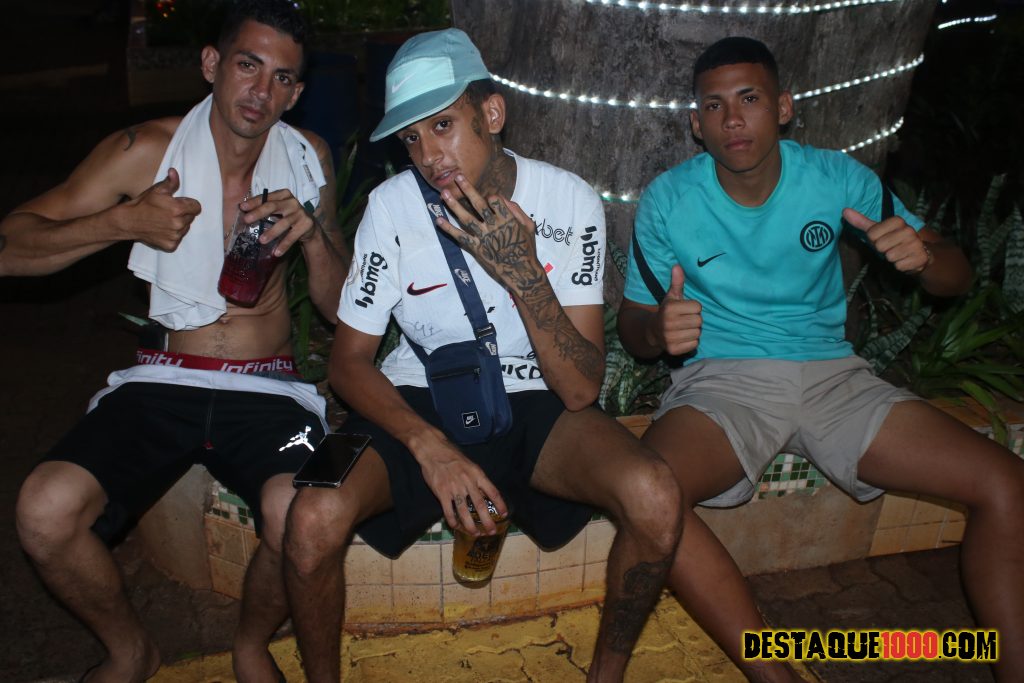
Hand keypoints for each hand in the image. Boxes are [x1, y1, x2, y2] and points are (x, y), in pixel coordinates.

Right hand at [125, 168, 200, 251]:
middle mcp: (179, 224)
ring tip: (164, 220)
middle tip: (169, 212)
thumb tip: (174, 172)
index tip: (180, 204)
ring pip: (185, 228)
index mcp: (178, 209)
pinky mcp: (171, 245)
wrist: (128, 221)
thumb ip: (170, 182)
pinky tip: (162, 230)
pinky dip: (172, 235)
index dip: (189, 204)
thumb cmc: (143, 204)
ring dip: (179, 225)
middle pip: (191, 218)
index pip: (196, 207)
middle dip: (183, 214)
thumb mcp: (157, 190)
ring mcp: (175, 236)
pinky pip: (178, 239)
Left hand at [240, 188, 319, 257]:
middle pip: (273, 206)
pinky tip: (276, 252)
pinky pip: (292, 236)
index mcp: (283, 195)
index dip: (254, 202)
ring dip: (271, 232)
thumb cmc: (287, 215)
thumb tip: (244, 214)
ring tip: (261, 241)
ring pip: (283, 223)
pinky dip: (284, 245)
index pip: (266, 198)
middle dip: (259, 213)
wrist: (309, 225)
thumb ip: (265, 209)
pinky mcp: (306, 224)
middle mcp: (292, 202)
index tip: (242, 207)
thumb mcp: (278, 209)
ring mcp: (300, 213)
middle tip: (247, 220)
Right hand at [417, 437, 507, 535]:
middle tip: (492, 531)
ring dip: (470, 525)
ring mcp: (454, 488)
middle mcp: (468, 482)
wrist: (434, 450)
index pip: (493, 492)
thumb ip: (478, 479)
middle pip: (480, 505)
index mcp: (477, 474)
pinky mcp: (441, 493)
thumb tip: (486, 494)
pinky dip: (453, 521)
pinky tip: (456, 527)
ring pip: (464, 512)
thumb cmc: (453, 456)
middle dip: (487, 520)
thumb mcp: (471, 464)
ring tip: (475, 534)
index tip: (504, 514)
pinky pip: (448, 511)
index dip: (500, 504)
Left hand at [436, 174, 539, 290]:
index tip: (490, 199)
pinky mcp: (476, 248)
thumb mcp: (528, 226)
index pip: (495, 200)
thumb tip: (503, 198)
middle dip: (467, 189)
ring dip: (454, 205)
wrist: (521, 272)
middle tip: (457, 176)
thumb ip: (517, 210)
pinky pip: (460, 236)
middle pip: (478, 203)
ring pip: (466, 218)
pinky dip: (448, 229)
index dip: (491, 197)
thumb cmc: (526, 248)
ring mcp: (483, 237)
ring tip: (443, 193)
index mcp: (508, 218)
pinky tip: (438, 220)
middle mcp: (494, 225)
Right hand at [649, 264, 701, 355]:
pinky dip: (691, 342)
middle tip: (685, 320)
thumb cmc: (667, 311)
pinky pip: (694, 345)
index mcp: (669, 308)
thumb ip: (677, 282)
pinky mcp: (673, 350)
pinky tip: (683, 337)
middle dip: (694, 320)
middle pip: (699, 321)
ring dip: (693, 331)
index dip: (693, 308)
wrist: (653, 331)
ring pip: (697, 333)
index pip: (698, 307)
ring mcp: (670, 338)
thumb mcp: (671, 296)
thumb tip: (677, 266)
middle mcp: (668, 323)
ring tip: (684, 328)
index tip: (685, 309)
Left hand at [843, 208, 932, 274]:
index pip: (872, 234)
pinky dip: (900, 265)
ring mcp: (916, 244)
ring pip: (890, 256)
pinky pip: (899, 266)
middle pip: (880, 246)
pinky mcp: (920, 257)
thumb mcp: (877, 229)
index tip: (884, 238)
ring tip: (899, 253)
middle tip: (891, 247)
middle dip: (883, 250)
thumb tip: (844, 211)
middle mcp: (909, 230)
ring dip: (892, 258)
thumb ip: (861, 221)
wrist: (919, 251)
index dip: (874, 240)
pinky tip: (906, 259)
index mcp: (898, 221)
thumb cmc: (893, 240)